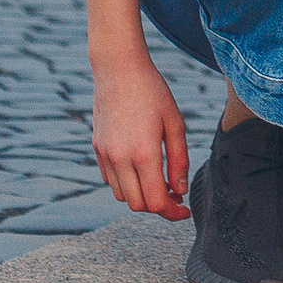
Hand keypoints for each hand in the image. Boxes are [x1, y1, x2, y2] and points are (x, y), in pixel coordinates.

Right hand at [91, 51, 191, 219]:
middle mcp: (120, 158)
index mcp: (143, 153)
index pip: (156, 201)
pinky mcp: (97, 149)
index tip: (184, 211)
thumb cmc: (153, 92)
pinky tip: (140, 168)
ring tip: (159, 181)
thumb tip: (179, 190)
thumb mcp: (175, 123)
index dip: (172, 213)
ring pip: (122, 196)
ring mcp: (106, 155)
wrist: (119, 69)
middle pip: (137, 205)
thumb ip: (179, 160)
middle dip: (157, 206)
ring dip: (140, 196)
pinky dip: (126, 183)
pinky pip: (110, 180)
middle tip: (174, 196)